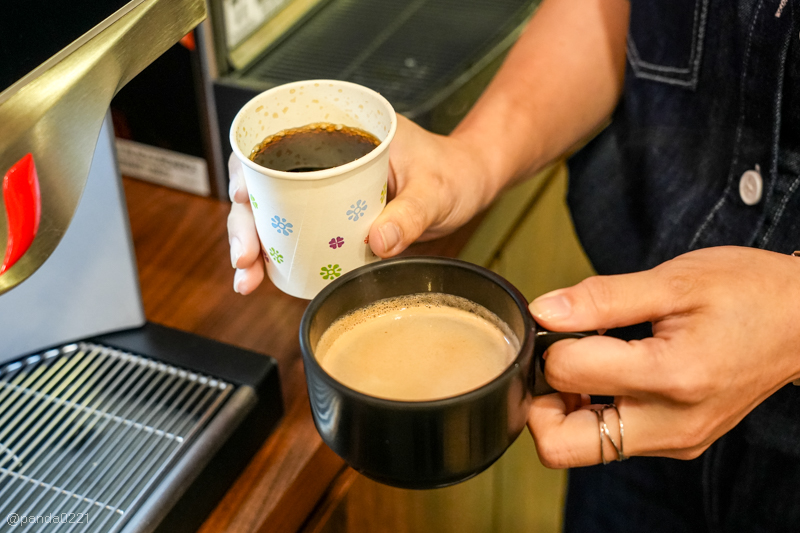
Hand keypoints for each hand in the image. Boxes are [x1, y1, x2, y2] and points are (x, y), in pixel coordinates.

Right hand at [226, 116, 501, 292]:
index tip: (240, 198)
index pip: (278, 141)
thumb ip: (411, 214)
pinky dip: (280, 253)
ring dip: (256, 244)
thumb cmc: (455, 172)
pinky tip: (266, 278)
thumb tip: (378, 240)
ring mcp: (327, 186)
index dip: (247, 169)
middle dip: (245, 221)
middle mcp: (326, 157)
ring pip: (275, 211)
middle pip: (264, 183)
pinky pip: (298, 230)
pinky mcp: (333, 214)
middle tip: (246, 257)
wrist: (469, 185)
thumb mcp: (436, 190)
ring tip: (248, 278)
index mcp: (343, 131)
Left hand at [526, 246, 799, 467]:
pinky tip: (609, 373)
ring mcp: (674, 440)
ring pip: (580, 448)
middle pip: (561, 444)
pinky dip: (593, 412)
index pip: (565, 374)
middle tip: (557, 355)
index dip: (550, 342)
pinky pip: (609, 442)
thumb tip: (543, 310)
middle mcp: (671, 424)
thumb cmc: (747, 292)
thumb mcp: (674, 280)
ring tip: (589, 359)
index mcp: (672, 376)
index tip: (564, 319)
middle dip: (541, 400)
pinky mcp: (676, 443)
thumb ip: (602, 298)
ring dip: (566, 408)